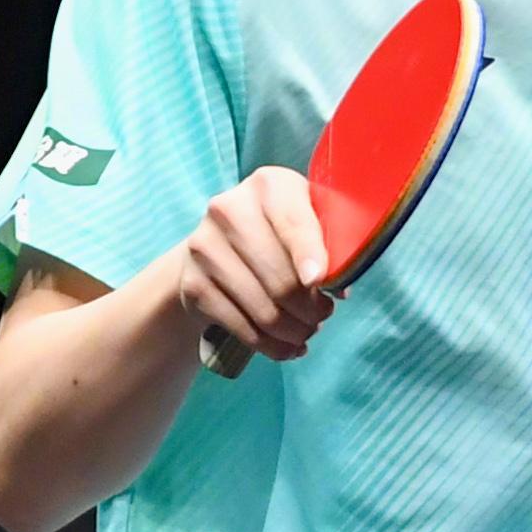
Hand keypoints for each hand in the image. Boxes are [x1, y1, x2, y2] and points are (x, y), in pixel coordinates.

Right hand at [178, 166, 336, 362]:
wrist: (216, 246)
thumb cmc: (278, 231)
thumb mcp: (306, 219)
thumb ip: (329, 242)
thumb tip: (338, 286)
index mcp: (269, 185)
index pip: (293, 223)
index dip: (308, 254)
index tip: (318, 281)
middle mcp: (229, 209)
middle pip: (279, 275)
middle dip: (310, 307)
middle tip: (323, 316)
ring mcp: (204, 247)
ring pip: (262, 307)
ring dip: (293, 330)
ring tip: (307, 331)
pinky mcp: (192, 284)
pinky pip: (240, 326)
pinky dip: (269, 344)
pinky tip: (287, 347)